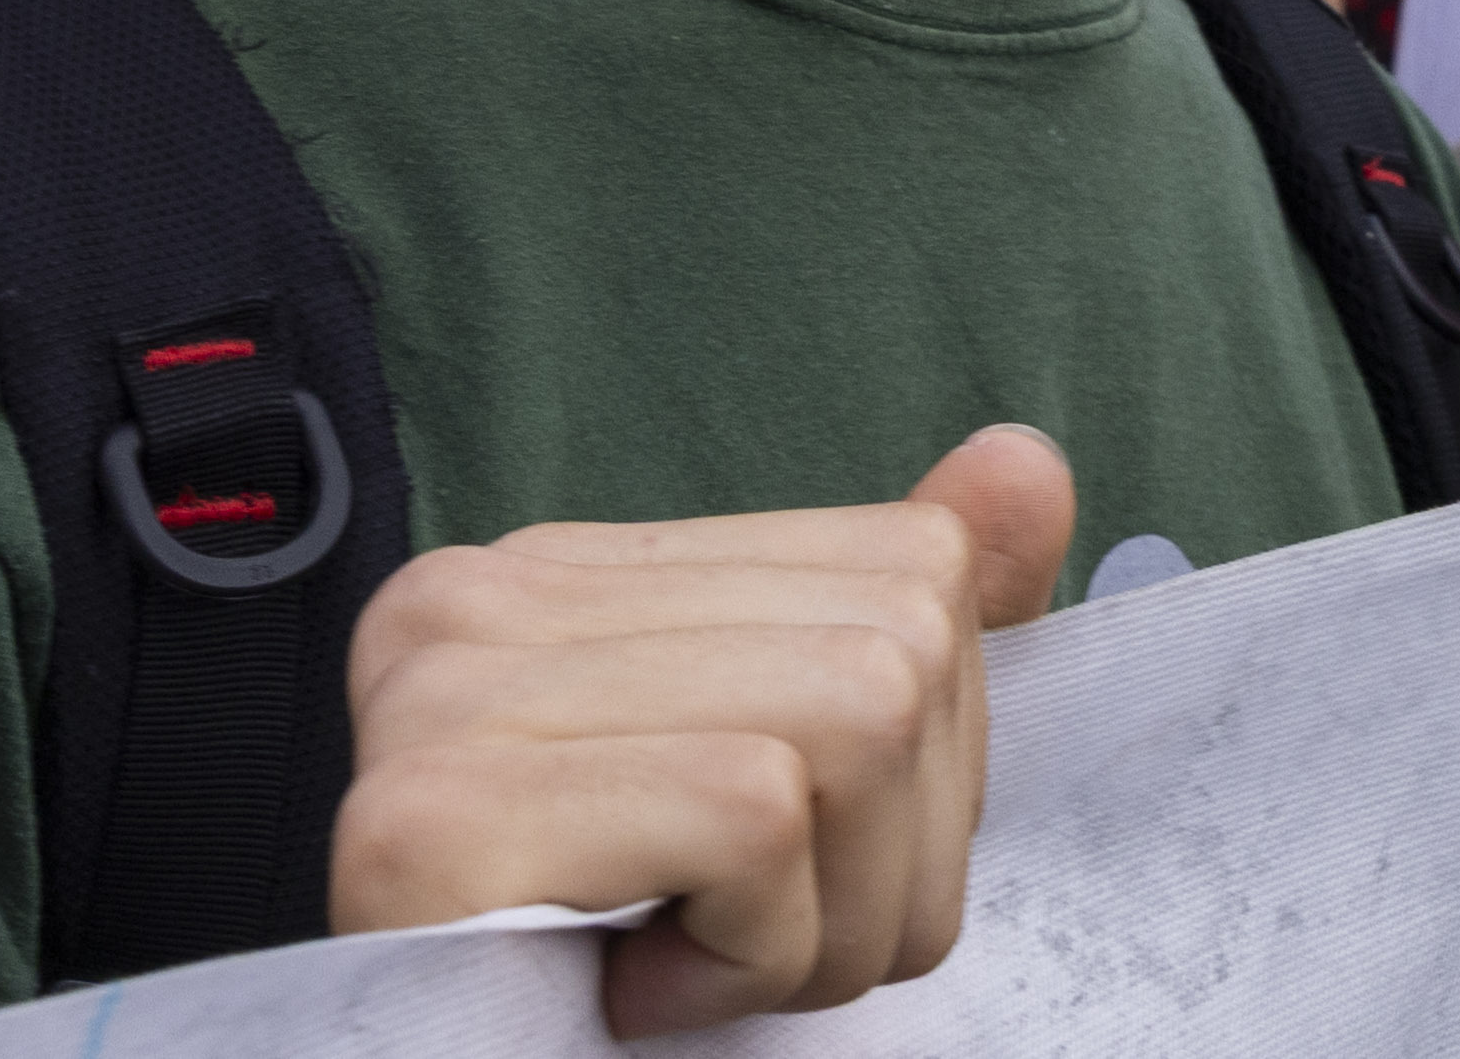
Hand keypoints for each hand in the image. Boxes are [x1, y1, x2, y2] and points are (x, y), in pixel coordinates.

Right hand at [330, 425, 1071, 1036]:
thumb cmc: (631, 987)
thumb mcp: (797, 809)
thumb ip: (894, 638)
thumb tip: (1026, 462)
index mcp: (557, 576)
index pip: (903, 568)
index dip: (921, 772)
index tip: (781, 875)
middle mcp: (475, 599)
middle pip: (897, 648)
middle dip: (887, 865)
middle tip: (742, 951)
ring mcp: (439, 696)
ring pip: (855, 722)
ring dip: (826, 925)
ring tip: (688, 972)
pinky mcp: (433, 821)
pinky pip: (755, 820)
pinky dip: (752, 958)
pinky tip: (638, 998)